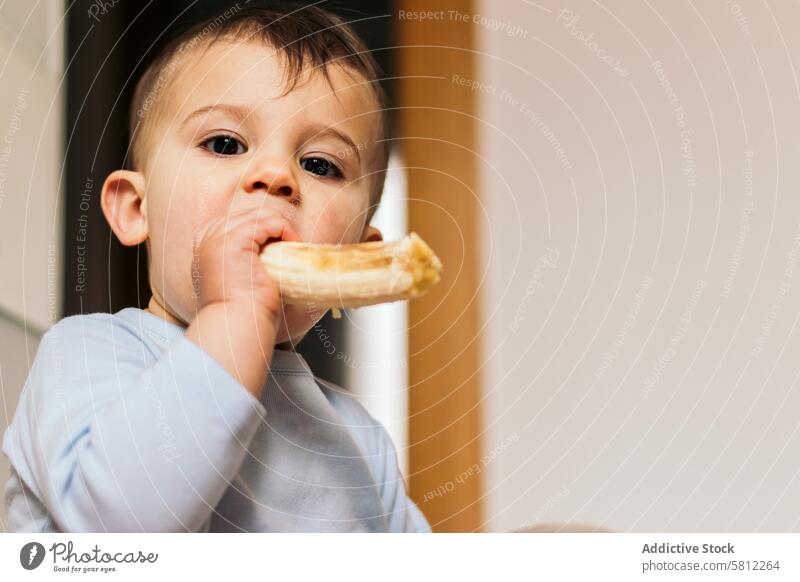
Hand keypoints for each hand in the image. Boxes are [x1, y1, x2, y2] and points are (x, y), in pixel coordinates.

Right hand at [194, 207, 300, 321]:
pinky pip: (269, 221)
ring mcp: (218, 237)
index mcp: (208, 245)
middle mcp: (208, 237)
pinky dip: (285, 231)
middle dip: (275, 229)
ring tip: (291, 249)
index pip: (242, 221)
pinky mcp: (233, 240)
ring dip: (282, 230)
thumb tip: (278, 244)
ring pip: (261, 215)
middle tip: (290, 250)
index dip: (266, 231)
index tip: (280, 250)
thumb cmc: (246, 308)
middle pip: (251, 215)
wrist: (240, 324)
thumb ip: (252, 255)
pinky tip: (291, 246)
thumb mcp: (245, 274)